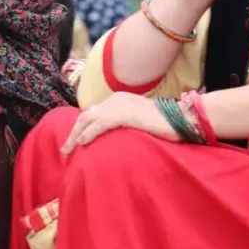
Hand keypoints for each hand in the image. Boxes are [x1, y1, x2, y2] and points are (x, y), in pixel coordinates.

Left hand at [62, 93, 178, 154]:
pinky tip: (83, 142)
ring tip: (69, 149)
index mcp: (120, 99)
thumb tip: (113, 139)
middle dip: (73, 131)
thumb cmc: (166, 124)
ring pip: (89, 118)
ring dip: (76, 135)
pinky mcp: (126, 114)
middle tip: (65, 149)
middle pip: (87, 114)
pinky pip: (101, 123)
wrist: (183, 118)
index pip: (94, 112)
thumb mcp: (140, 122)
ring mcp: (121, 105)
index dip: (81, 127)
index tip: (74, 142)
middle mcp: (117, 99)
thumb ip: (125, 126)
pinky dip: (90, 132)